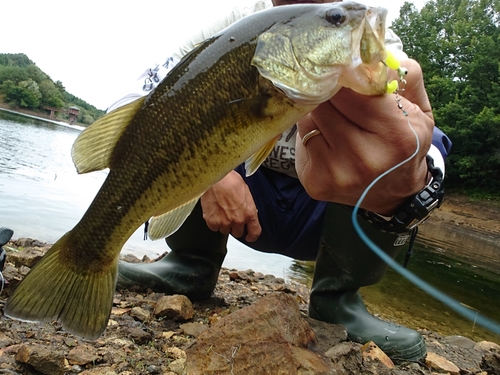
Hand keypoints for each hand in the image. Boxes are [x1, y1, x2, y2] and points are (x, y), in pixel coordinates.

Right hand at [200, 170, 261, 241]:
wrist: (215, 177)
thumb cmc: (230, 180)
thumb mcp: (245, 193)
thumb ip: (247, 206)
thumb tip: (246, 211)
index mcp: (249, 213)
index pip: (254, 232)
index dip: (252, 236)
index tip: (249, 237)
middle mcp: (238, 220)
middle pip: (237, 233)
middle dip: (235, 226)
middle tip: (231, 217)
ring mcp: (224, 222)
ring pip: (224, 231)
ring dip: (223, 224)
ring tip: (221, 211)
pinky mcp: (212, 221)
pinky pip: (214, 228)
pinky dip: (213, 222)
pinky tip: (214, 212)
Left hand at [295, 59, 433, 215]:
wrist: (394, 193)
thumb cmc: (405, 143)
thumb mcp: (418, 108)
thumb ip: (402, 74)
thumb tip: (368, 50)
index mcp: (396, 136)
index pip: (353, 89)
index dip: (345, 74)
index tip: (343, 67)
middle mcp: (364, 159)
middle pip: (326, 102)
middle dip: (329, 90)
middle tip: (336, 88)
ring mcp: (336, 173)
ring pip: (309, 118)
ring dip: (319, 110)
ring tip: (336, 115)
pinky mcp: (315, 182)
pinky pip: (302, 138)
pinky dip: (312, 130)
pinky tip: (327, 136)